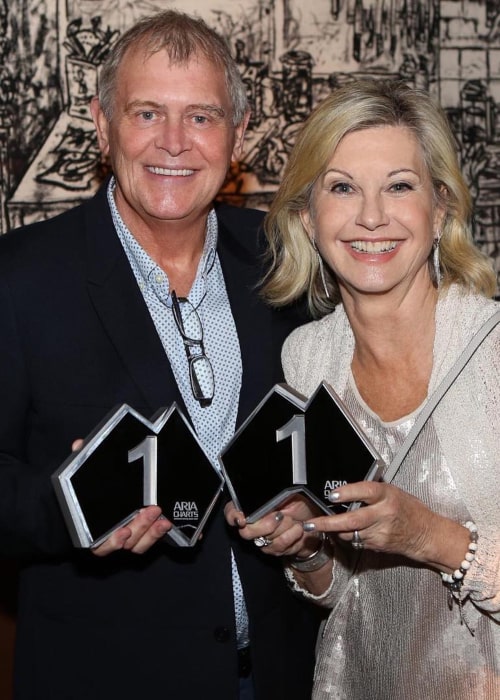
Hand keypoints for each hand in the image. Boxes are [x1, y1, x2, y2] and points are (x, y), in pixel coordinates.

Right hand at [70, 439, 171, 555]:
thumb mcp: (85, 475)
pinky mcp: (141, 535)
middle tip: (151, 510)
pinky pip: (147, 541)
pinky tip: (165, 523)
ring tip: (162, 519)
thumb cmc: (89, 493)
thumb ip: (81, 461)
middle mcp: (111, 538)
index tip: (123, 532)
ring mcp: (127, 538)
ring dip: (152, 532)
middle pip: (127, 542)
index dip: (112, 542)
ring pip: (139, 544)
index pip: (101, 545)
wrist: (97, 501)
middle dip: (140, 527)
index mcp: (94, 531)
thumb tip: (78, 445)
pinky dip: (156, 535)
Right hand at [224, 496, 322, 558]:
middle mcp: (252, 525)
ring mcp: (262, 540)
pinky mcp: (275, 550)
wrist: (312, 521)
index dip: (232, 516)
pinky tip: (299, 528)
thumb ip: (271, 494)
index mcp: (251, 507)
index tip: (241, 519)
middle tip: (280, 515)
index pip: (231, 512)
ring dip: (284, 528)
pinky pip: (279, 546)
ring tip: (294, 520)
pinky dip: (292, 535)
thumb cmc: (296, 502)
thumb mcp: (286, 492)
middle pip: (246, 532)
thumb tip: (264, 495)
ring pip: (265, 539)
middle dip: (266, 524)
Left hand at [303, 481, 468, 570]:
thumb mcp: (393, 492)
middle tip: (309, 524)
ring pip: (349, 533)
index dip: (347, 493)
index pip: (365, 492)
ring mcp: (381, 533)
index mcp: (388, 496)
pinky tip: (345, 530)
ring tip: (322, 524)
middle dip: (327, 523)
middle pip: (352, 520)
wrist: (426, 534)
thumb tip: (344, 490)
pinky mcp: (378, 546)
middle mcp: (384, 514)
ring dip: (334, 529)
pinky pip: (356, 541)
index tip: (332, 495)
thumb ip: (371, 492)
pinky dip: (347, 536)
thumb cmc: (409, 509)